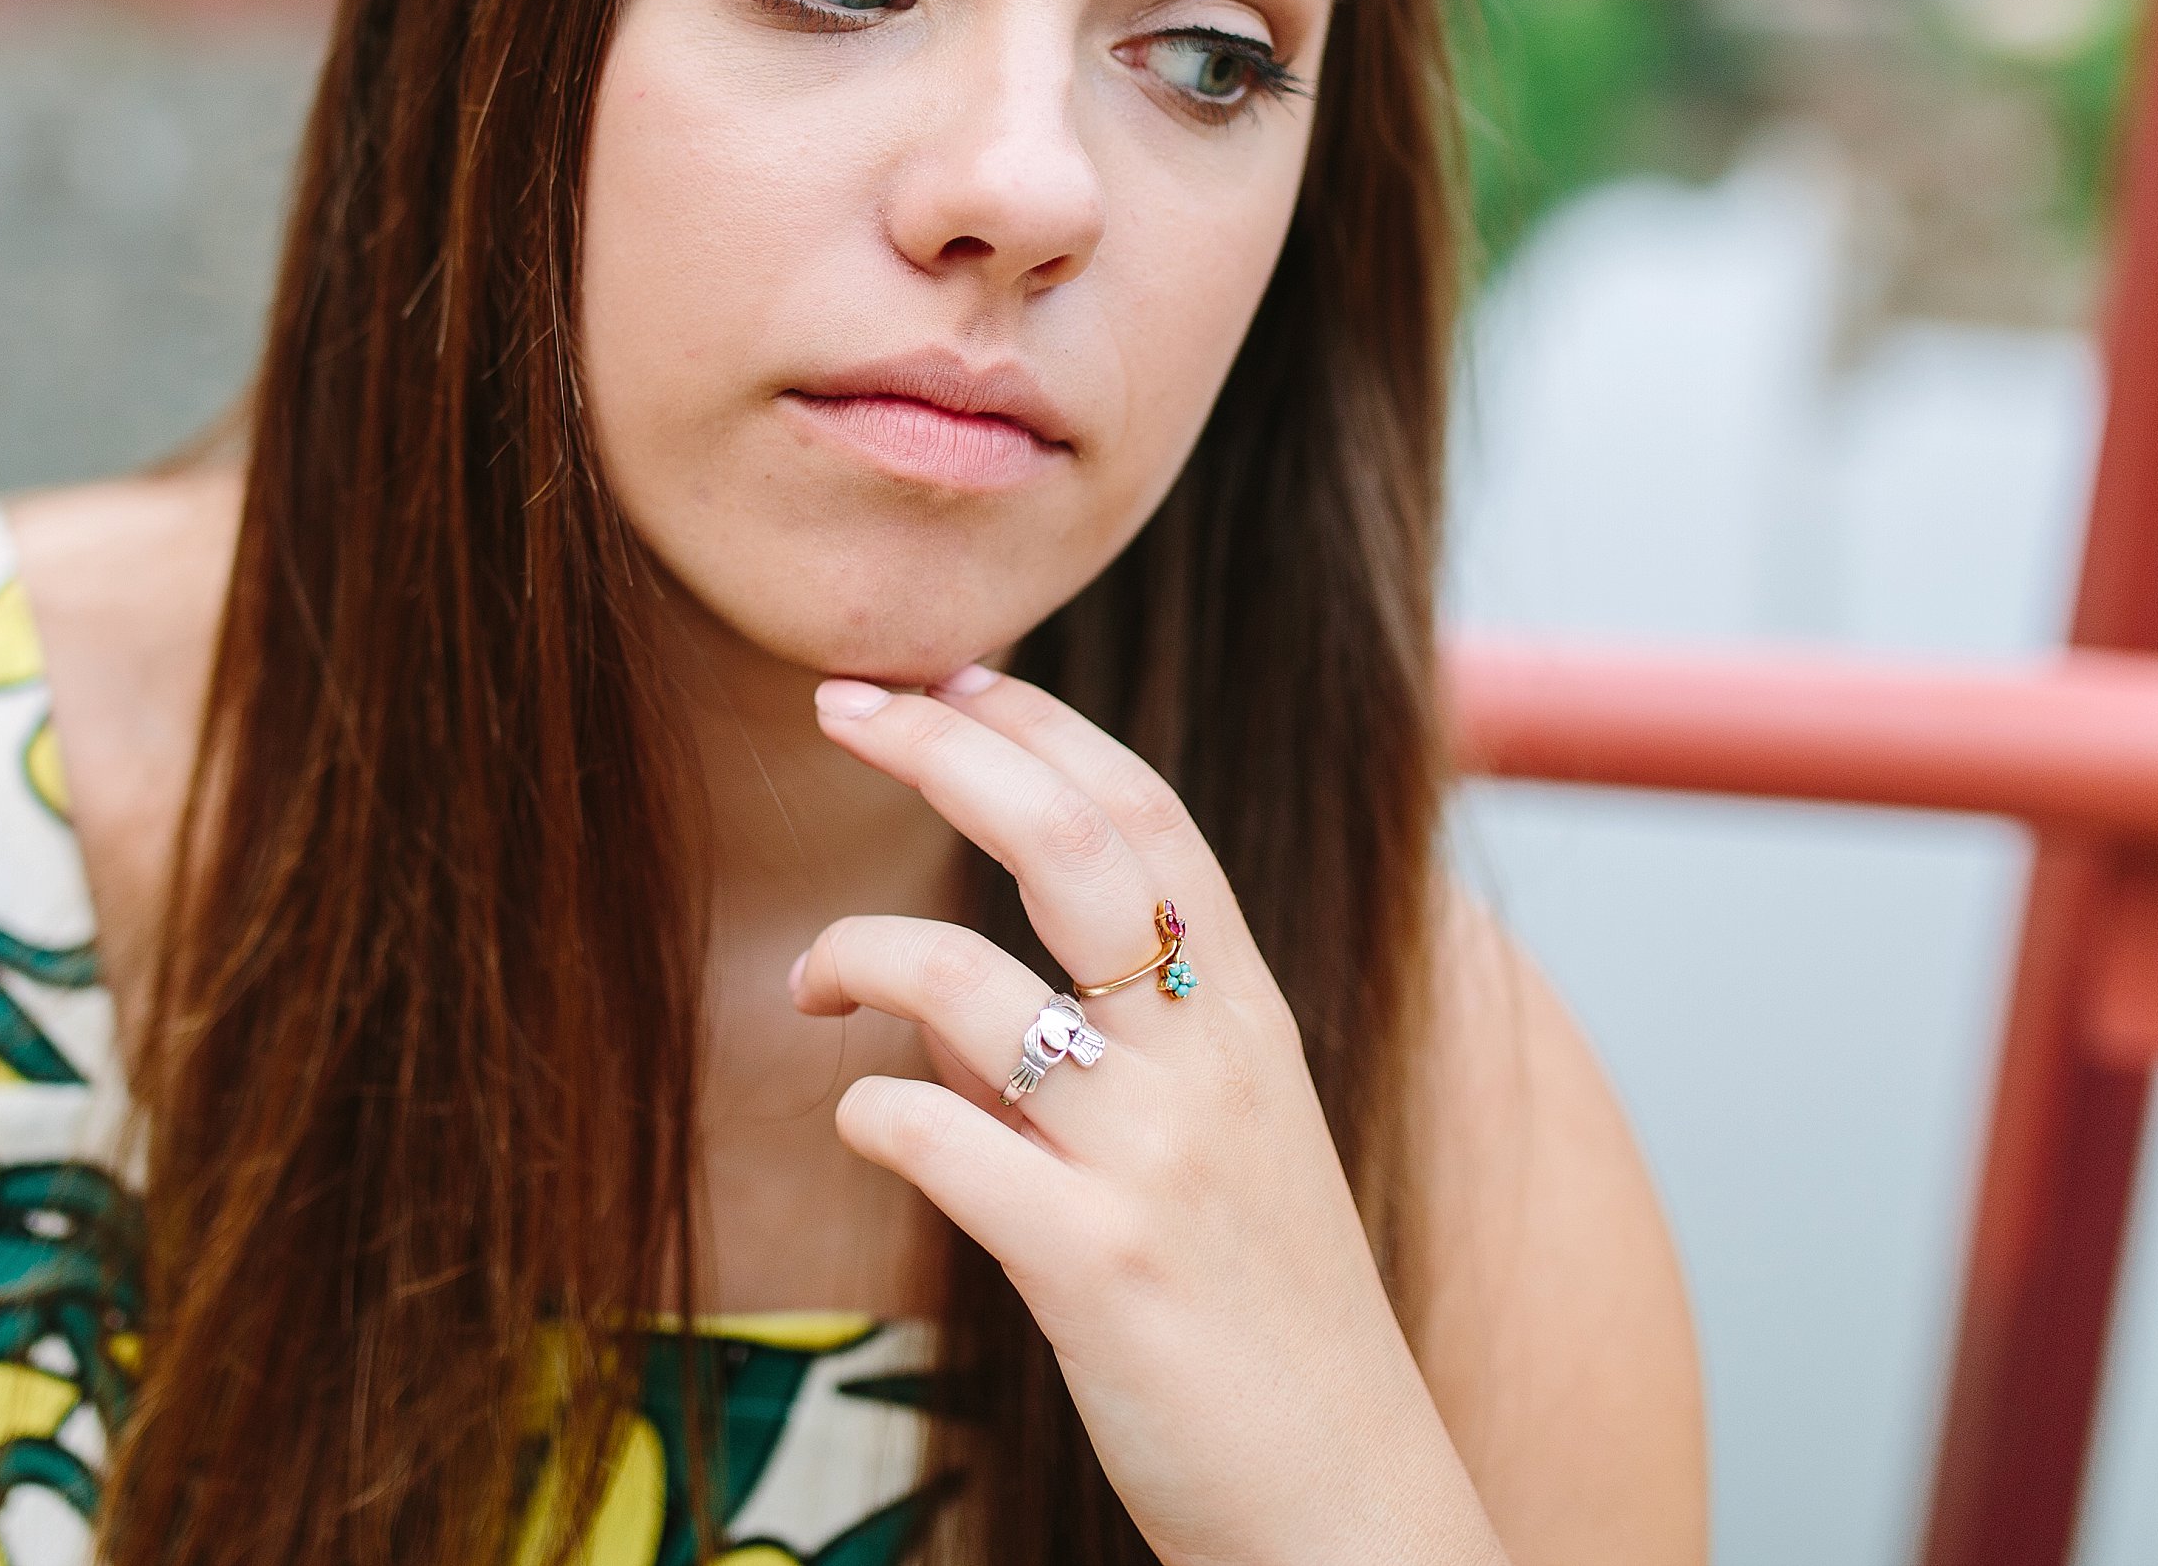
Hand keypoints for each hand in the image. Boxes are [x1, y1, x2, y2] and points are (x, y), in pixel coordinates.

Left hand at [793, 666, 1507, 1565]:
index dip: (1039, 727)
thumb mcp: (1219, 1156)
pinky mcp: (1093, 1265)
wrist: (1347, 1513)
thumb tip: (949, 1002)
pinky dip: (871, 1112)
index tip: (946, 676)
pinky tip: (865, 1125)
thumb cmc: (1266, 1326)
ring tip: (810, 985)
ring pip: (967, 980)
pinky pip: (932, 1136)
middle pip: (1065, 841)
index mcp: (1249, 1021)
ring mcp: (1156, 1160)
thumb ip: (1108, 1058)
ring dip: (857, 955)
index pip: (1146, 815)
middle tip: (841, 701)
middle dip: (939, 747)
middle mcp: (1212, 1064)